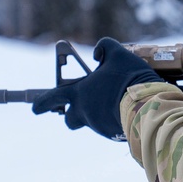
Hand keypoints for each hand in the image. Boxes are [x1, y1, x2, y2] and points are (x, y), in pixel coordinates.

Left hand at [32, 37, 161, 139]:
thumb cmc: (130, 78)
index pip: (52, 98)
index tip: (35, 108)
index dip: (42, 102)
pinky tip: (127, 112)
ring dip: (99, 114)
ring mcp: (99, 126)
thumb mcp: (119, 53)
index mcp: (80, 93)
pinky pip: (110, 128)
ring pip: (93, 122)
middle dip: (72, 115)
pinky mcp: (114, 135)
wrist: (147, 106)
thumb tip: (97, 55)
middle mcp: (85, 112)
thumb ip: (105, 47)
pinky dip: (114, 120)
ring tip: (118, 103)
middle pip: (70, 120)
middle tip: (82, 108)